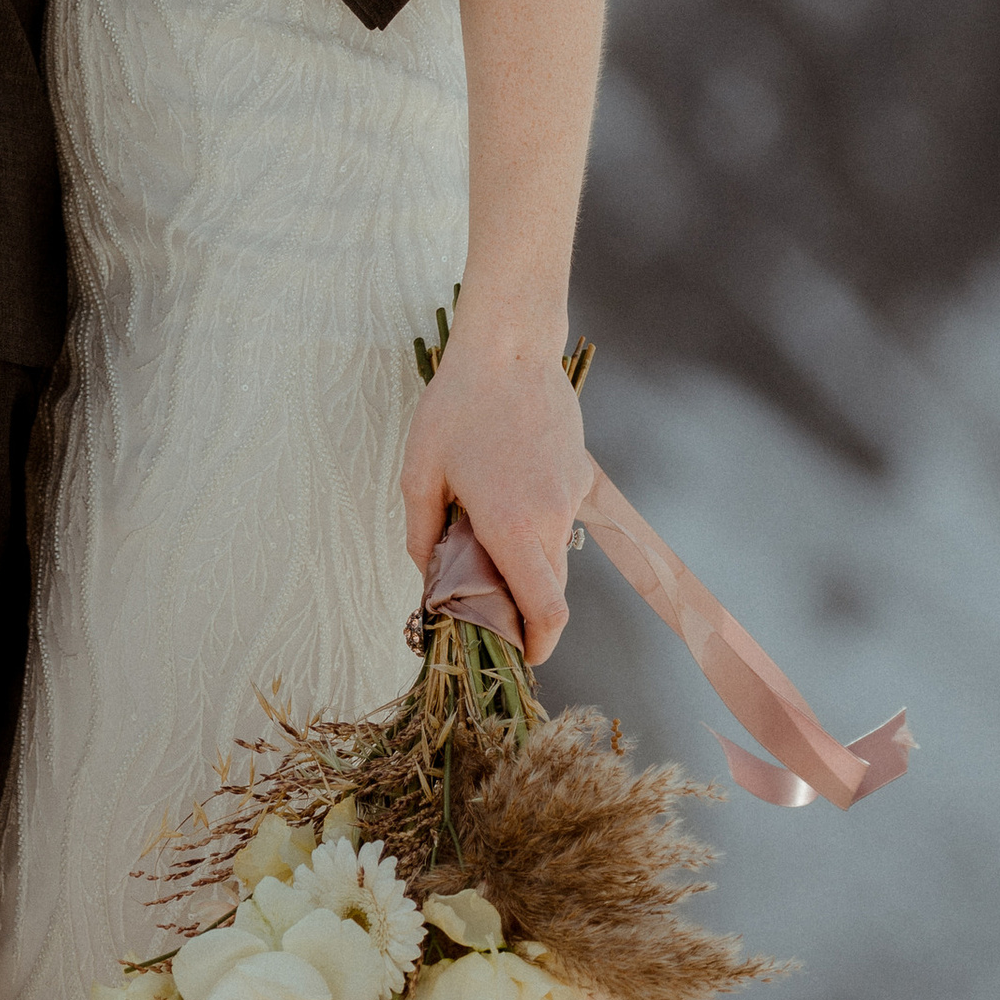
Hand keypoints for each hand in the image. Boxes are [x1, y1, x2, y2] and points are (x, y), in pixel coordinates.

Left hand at [399, 322, 589, 663]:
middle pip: (549, 589)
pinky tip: (503, 484)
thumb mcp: (420, 470)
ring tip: (483, 522)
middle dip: (521, 605)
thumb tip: (428, 573)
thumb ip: (422, 534)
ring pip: (555, 552)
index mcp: (513, 527)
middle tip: (480, 590)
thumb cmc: (457, 404)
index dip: (537, 644)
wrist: (509, 344)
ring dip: (526, 558)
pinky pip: (559, 516)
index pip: (545, 611)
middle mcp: (552, 518)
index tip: (521, 654)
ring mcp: (571, 495)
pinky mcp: (579, 473)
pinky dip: (535, 521)